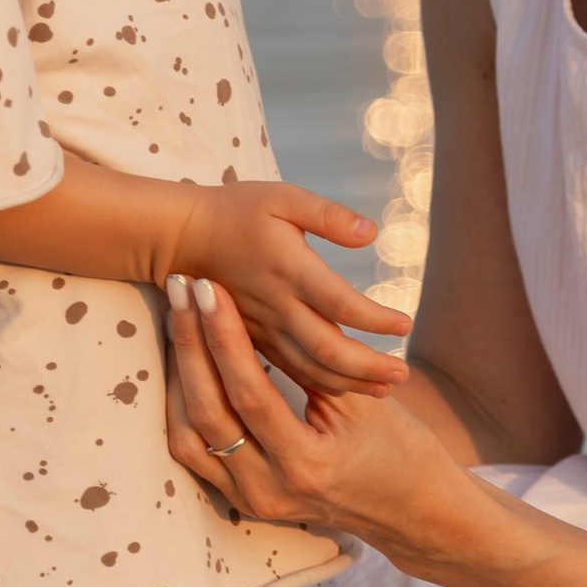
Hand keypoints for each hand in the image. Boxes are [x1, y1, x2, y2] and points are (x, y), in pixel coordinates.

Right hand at [161, 180, 409, 395]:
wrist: (180, 237)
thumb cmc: (237, 210)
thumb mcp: (283, 197)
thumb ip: (328, 215)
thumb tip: (371, 233)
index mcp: (290, 269)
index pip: (342, 305)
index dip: (377, 320)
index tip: (406, 325)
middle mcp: (278, 305)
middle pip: (329, 349)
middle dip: (370, 366)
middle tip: (403, 374)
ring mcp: (262, 327)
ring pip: (309, 368)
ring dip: (350, 382)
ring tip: (384, 389)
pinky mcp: (250, 338)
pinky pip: (287, 370)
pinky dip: (318, 384)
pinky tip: (342, 389)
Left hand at [165, 272, 476, 557]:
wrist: (411, 512)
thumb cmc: (400, 450)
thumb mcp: (363, 403)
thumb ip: (311, 364)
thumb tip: (266, 304)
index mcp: (307, 464)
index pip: (250, 394)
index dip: (225, 338)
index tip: (210, 290)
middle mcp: (269, 489)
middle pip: (208, 412)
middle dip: (190, 344)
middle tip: (182, 290)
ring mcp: (250, 500)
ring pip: (187, 436)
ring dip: (178, 374)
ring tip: (177, 318)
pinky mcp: (241, 499)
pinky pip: (193, 451)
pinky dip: (182, 405)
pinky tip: (182, 362)